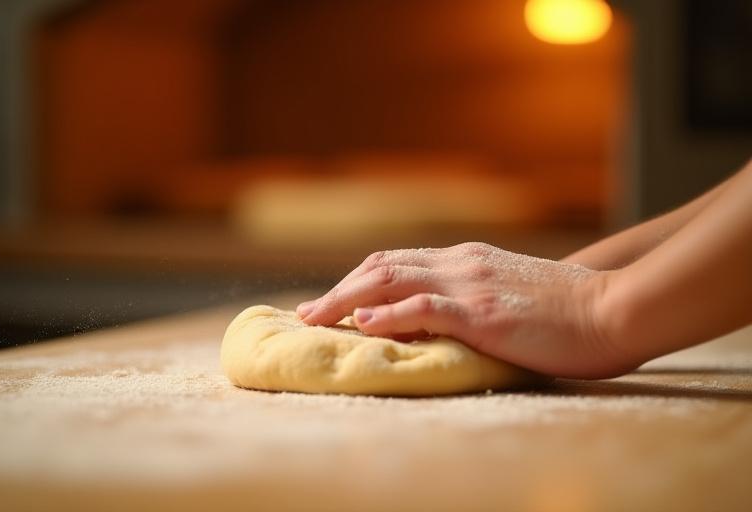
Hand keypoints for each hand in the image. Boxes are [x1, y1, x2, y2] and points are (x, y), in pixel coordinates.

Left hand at [298, 242, 632, 378]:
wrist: (612, 309)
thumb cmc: (565, 311)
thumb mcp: (508, 293)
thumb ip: (469, 298)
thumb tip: (428, 318)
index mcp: (466, 259)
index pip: (396, 262)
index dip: (355, 279)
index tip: (329, 301)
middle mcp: (461, 263)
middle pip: (382, 266)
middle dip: (338, 288)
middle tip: (306, 312)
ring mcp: (471, 284)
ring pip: (392, 279)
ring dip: (345, 298)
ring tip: (314, 318)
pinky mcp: (484, 311)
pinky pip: (426, 306)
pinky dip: (389, 312)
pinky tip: (362, 322)